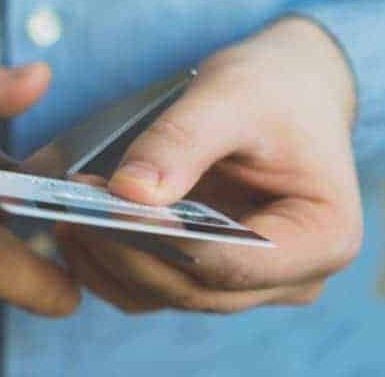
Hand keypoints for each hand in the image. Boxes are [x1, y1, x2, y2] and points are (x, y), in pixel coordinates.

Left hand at [57, 18, 361, 313]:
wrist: (282, 94)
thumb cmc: (273, 91)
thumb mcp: (233, 98)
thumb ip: (182, 143)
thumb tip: (128, 193)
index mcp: (320, 237)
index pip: (231, 262)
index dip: (165, 241)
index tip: (109, 207)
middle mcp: (287, 277)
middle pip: (190, 287)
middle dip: (125, 251)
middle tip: (71, 209)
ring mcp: (243, 281)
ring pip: (161, 294)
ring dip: (108, 260)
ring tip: (65, 214)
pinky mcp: (204, 273)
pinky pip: (147, 286)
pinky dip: (109, 262)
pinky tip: (78, 227)